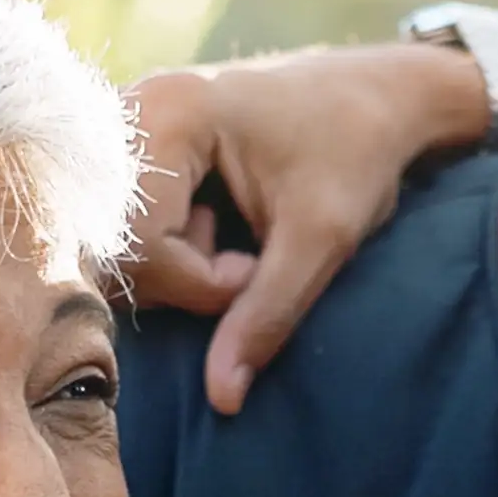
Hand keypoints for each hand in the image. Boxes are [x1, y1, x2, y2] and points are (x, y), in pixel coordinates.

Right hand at [122, 42, 497, 414]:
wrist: (378, 97)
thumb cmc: (357, 153)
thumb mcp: (323, 239)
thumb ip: (268, 315)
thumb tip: (222, 398)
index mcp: (171, 112)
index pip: (143, 244)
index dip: (200, 284)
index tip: (259, 272)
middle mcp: (133, 109)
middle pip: (119, 245)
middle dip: (186, 276)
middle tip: (249, 262)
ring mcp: (129, 123)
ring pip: (119, 242)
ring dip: (179, 264)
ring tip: (237, 240)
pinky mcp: (136, 144)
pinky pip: (127, 225)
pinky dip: (171, 246)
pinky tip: (212, 225)